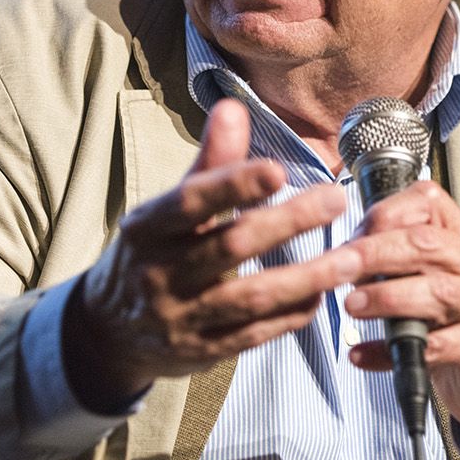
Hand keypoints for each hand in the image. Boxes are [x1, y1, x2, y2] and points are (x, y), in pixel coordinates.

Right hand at [62, 98, 359, 411]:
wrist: (108, 331)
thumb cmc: (149, 253)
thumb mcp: (165, 208)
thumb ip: (208, 162)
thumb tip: (233, 107)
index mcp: (147, 228)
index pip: (191, 202)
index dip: (234, 185)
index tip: (279, 169)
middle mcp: (160, 274)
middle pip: (230, 246)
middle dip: (288, 222)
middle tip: (335, 199)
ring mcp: (181, 318)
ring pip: (250, 297)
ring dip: (306, 278)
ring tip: (351, 258)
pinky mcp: (202, 352)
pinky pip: (255, 334)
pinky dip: (293, 314)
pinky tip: (325, 294)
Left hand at [337, 181, 459, 456]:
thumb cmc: (458, 317)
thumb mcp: (437, 275)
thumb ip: (401, 257)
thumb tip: (345, 251)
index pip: (427, 204)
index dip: (382, 216)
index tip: (350, 240)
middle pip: (427, 244)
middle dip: (376, 253)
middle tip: (340, 267)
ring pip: (437, 293)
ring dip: (387, 297)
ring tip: (353, 305)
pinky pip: (433, 348)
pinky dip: (391, 352)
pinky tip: (363, 353)